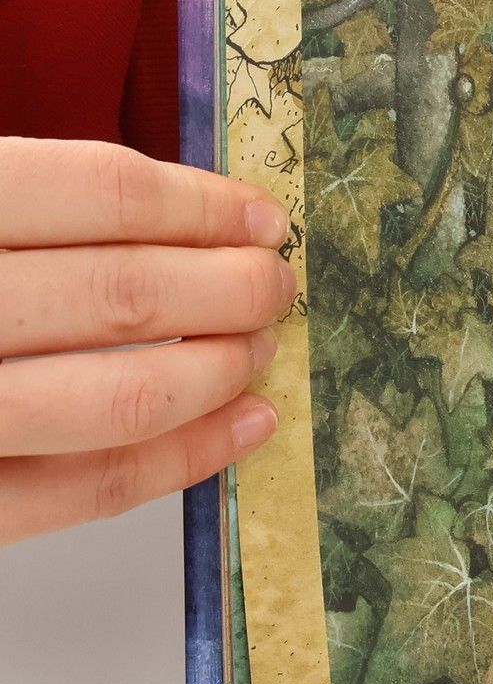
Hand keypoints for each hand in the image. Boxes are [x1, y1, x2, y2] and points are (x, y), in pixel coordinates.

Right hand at [0, 138, 294, 546]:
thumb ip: (15, 195)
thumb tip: (162, 203)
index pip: (94, 192)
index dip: (200, 204)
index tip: (260, 215)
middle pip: (124, 294)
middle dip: (230, 288)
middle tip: (276, 283)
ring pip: (116, 396)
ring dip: (217, 369)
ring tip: (259, 345)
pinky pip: (81, 490)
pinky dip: (182, 460)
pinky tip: (241, 428)